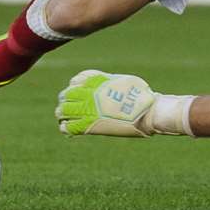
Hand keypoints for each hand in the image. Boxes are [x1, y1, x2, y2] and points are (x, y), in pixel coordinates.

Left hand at [57, 70, 182, 136]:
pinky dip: (65, 127)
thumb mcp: (123, 81)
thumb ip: (109, 83)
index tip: (74, 93)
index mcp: (96, 80)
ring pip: (64, 110)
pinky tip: (67, 128)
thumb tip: (106, 87)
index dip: (73, 87)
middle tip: (66, 107)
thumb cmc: (141, 96)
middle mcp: (89, 93)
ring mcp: (88, 109)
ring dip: (62, 113)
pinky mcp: (89, 125)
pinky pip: (69, 126)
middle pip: (66, 95)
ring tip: (64, 117)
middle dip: (65, 100)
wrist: (146, 112)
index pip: (75, 81)